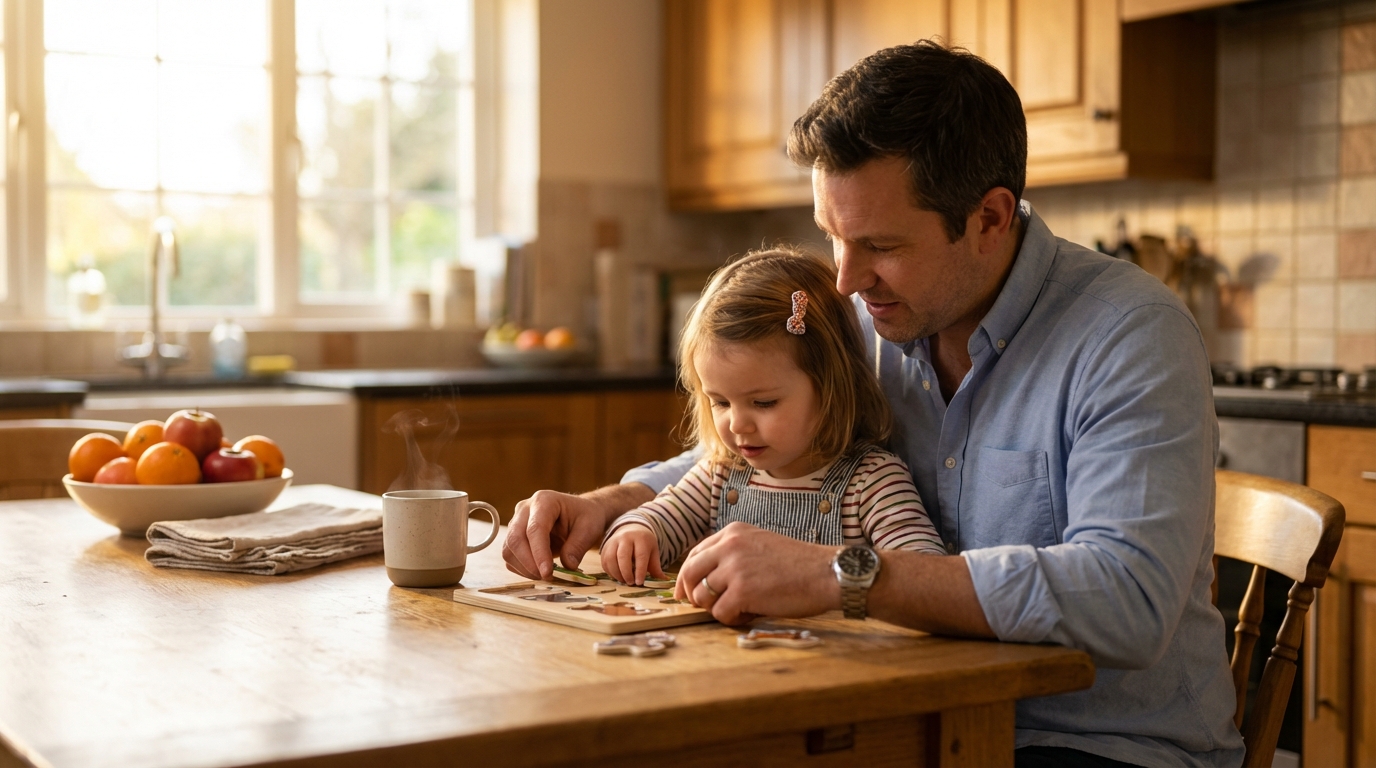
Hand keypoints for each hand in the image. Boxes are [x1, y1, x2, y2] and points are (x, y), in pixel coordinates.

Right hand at [502, 489, 613, 580]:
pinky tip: (539, 571)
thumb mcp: (590, 528)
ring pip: (509, 550)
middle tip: (548, 577)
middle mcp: (525, 509)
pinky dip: (522, 569)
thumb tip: (567, 566)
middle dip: (529, 563)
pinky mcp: (514, 536)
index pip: (535, 529)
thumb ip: (578, 546)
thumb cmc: (585, 516)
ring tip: (546, 575)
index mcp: (544, 501)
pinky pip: (510, 557)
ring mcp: (516, 522)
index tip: (547, 573)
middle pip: (515, 539)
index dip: (539, 553)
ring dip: (525, 568)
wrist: (579, 514)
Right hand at [601, 524, 664, 584]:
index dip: (640, 571)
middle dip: (626, 573)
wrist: (631, 529)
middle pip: (623, 556)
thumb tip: (664, 580)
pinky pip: (604, 562)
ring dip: (617, 574)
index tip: (639, 583)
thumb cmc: (644, 544)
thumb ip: (656, 567)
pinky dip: (610, 572)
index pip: (640, 556)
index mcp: (641, 538)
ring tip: (624, 581)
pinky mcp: (605, 547)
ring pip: (611, 559)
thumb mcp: (653, 552)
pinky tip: (618, 576)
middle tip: (631, 583)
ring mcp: (613, 541)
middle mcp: (626, 538)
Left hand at [674, 522, 841, 624]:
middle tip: (701, 607)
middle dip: (692, 594)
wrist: (826, 573)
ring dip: (715, 608)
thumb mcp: (761, 543)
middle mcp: (729, 546)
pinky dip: (731, 620)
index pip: (695, 555)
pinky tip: (748, 615)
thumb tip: (707, 578)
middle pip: (689, 574)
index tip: (686, 592)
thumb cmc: (799, 563)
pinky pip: (719, 613)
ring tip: (737, 609)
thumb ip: (734, 554)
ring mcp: (734, 568)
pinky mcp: (742, 592)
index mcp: (733, 532)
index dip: (687, 576)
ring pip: (701, 596)